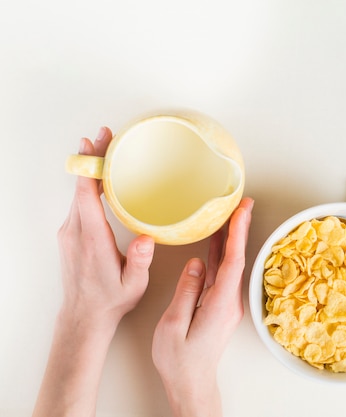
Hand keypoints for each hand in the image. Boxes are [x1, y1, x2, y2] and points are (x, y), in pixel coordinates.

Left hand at [33, 127, 155, 416]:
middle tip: (104, 135)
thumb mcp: (132, 285)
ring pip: (78, 193)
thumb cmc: (110, 300)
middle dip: (92, 159)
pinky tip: (100, 178)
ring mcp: (70, 232)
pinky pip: (79, 203)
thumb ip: (139, 261)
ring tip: (104, 149)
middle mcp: (75, 231)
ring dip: (90, 170)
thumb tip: (146, 239)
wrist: (84, 316)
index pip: (87, 195)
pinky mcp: (71, 235)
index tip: (96, 145)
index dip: (91, 167)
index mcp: (91, 239)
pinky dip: (88, 185)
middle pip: (81, 186)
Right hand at [152, 197, 253, 416]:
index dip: (238, 234)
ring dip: (232, 238)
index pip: (233, 262)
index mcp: (220, 304)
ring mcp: (226, 303)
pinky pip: (222, 273)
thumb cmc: (179, 360)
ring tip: (231, 213)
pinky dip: (221, 254)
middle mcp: (228, 301)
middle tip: (244, 202)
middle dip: (240, 229)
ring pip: (230, 264)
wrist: (191, 383)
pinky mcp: (219, 305)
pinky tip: (217, 240)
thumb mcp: (174, 324)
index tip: (242, 211)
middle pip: (236, 258)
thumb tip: (196, 264)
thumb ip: (187, 291)